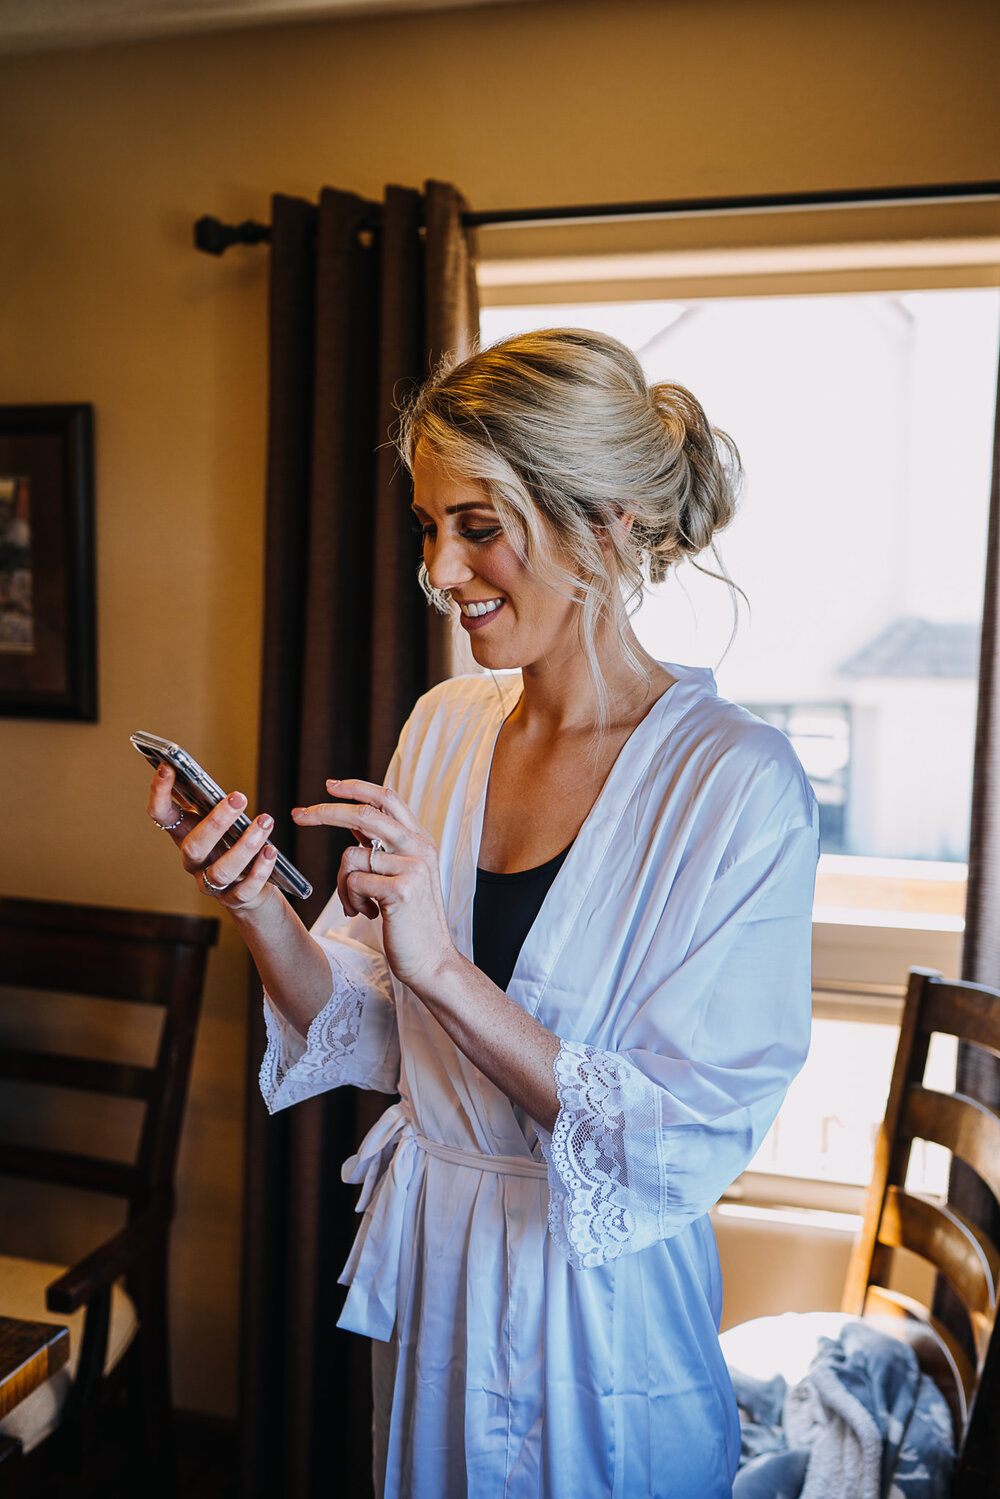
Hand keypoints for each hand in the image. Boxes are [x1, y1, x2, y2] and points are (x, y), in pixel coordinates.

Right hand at [146, 764, 278, 913]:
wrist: (248, 890)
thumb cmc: (229, 845)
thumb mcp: (216, 822)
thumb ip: (206, 801)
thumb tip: (193, 770)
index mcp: (184, 836)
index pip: (161, 815)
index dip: (158, 793)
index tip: (167, 767)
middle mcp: (192, 861)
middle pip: (194, 846)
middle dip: (216, 822)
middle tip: (240, 797)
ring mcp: (210, 884)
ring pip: (221, 871)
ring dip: (246, 846)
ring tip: (265, 822)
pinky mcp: (233, 900)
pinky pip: (244, 890)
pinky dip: (260, 871)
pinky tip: (272, 851)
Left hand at [291, 779, 457, 994]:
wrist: (432, 960)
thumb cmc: (410, 921)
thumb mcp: (400, 874)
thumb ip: (381, 846)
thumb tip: (353, 819)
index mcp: (419, 840)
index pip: (387, 799)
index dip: (357, 787)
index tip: (330, 785)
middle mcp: (419, 847)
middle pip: (364, 814)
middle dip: (326, 812)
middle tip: (299, 815)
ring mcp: (412, 867)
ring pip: (351, 855)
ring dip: (344, 884)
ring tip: (360, 905)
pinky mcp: (402, 889)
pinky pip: (354, 882)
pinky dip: (352, 900)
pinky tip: (369, 914)